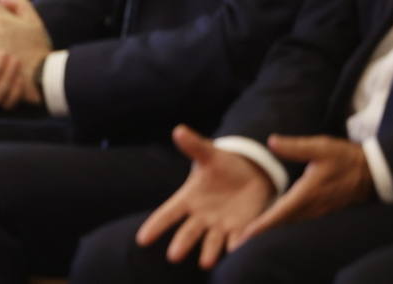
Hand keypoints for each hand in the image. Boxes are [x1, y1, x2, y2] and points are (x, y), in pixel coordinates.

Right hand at [136, 125, 272, 268]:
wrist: (251, 174)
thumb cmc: (223, 164)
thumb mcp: (209, 154)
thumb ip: (194, 146)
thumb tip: (179, 130)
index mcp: (188, 198)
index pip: (168, 213)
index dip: (155, 226)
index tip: (142, 240)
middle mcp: (201, 216)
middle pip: (188, 233)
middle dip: (182, 244)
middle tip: (173, 256)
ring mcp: (220, 225)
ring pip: (212, 242)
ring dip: (209, 252)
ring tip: (206, 262)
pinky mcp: (241, 228)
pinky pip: (238, 240)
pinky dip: (237, 247)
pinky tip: (236, 253)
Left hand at [236, 135, 373, 242]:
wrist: (372, 171)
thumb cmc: (345, 158)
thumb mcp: (320, 147)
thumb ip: (294, 146)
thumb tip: (271, 142)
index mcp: (308, 193)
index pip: (282, 212)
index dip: (264, 223)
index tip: (249, 233)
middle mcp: (313, 205)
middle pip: (284, 221)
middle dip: (264, 229)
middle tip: (243, 236)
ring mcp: (320, 209)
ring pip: (293, 220)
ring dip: (275, 225)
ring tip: (255, 228)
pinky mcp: (324, 208)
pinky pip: (301, 217)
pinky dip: (286, 220)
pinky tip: (277, 216)